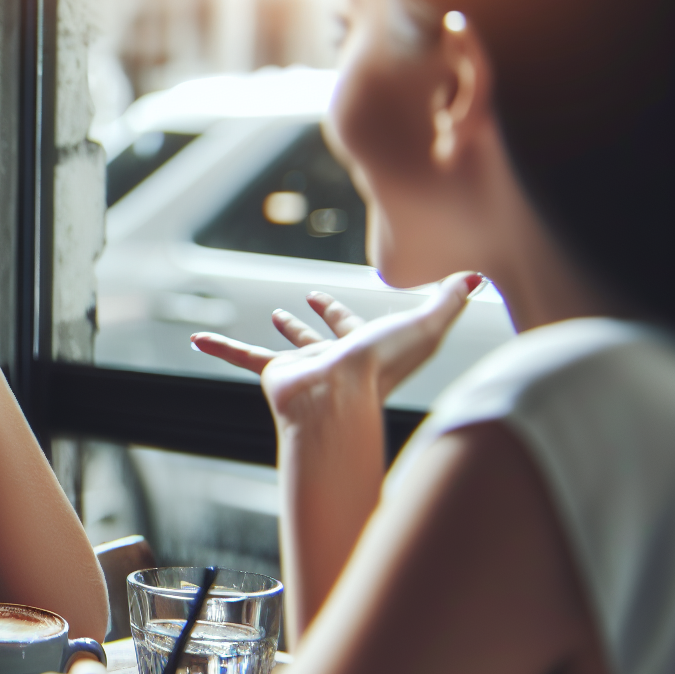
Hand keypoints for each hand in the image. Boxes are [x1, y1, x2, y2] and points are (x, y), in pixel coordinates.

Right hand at [190, 272, 480, 422]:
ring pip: (288, 349)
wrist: (341, 397)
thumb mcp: (426, 325)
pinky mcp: (277, 374)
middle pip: (323, 338)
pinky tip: (199, 340)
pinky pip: (243, 358)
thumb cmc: (383, 368)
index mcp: (363, 350)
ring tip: (274, 317)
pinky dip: (221, 348)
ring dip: (283, 335)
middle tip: (306, 303)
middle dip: (316, 322)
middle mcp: (333, 360)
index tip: (324, 297)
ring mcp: (304, 369)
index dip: (340, 312)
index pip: (352, 326)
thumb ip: (448, 300)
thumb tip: (475, 276)